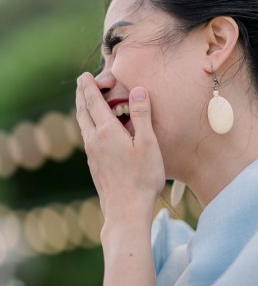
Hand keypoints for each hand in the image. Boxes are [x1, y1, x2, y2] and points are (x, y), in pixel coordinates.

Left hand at [75, 72, 164, 224]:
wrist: (126, 211)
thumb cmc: (142, 177)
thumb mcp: (148, 143)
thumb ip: (142, 115)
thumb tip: (138, 90)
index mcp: (107, 132)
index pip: (94, 102)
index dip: (89, 87)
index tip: (85, 75)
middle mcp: (94, 141)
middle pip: (83, 112)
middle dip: (82, 95)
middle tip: (82, 82)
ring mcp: (93, 155)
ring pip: (83, 125)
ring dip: (82, 109)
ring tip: (85, 101)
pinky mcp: (95, 165)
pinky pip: (88, 137)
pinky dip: (88, 124)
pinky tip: (94, 130)